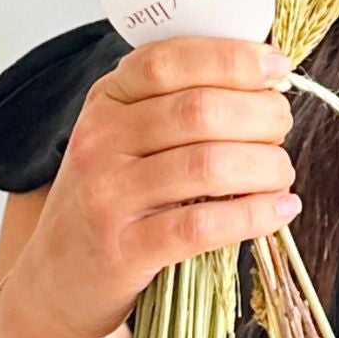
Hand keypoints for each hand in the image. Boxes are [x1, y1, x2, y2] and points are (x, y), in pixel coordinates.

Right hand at [9, 35, 299, 337]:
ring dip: (265, 165)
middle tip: (281, 127)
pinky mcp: (125, 250)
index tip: (278, 68)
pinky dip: (253, 214)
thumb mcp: (127, 136)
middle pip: (200, 110)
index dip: (233, 59)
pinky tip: (279, 210)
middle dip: (261, 114)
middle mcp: (101, 141)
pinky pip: (202, 225)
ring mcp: (108, 196)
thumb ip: (179, 101)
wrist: (57, 278)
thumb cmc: (110, 197)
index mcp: (107, 100)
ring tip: (280, 172)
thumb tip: (265, 77)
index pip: (171, 60)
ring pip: (207, 165)